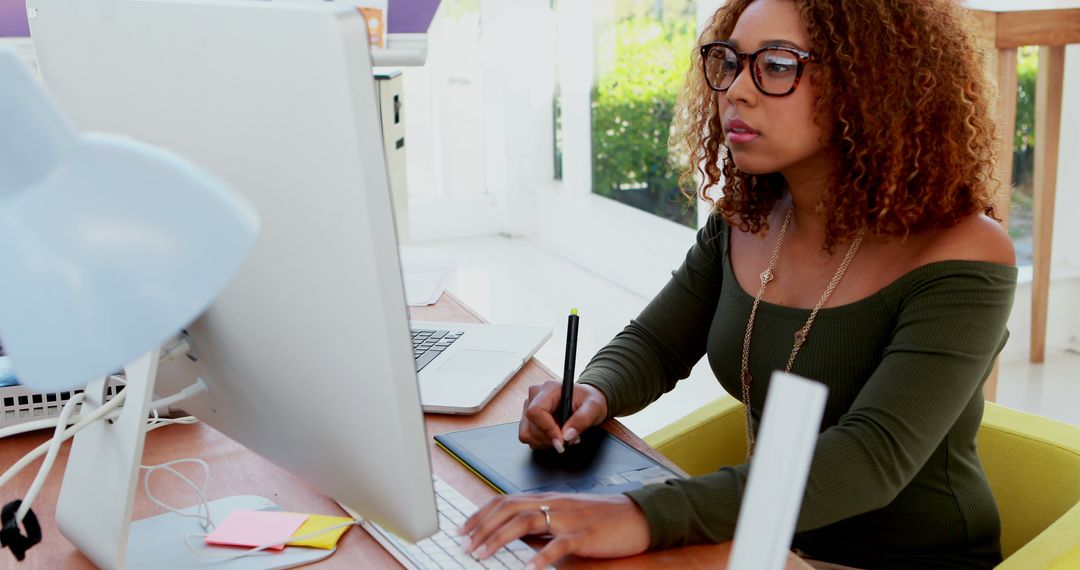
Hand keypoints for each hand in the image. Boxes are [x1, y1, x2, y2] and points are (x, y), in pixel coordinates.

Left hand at [460, 493, 649, 567]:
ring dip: (499, 539)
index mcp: (547, 500)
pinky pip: (559, 544)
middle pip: (509, 509)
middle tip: (466, 546)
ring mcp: (568, 518)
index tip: (463, 529)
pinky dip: (541, 556)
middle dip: (482, 527)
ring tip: (483, 555)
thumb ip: (542, 523)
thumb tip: (514, 534)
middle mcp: (553, 504)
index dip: (481, 514)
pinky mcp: (584, 534)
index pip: (505, 501)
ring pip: (525, 522)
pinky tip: (529, 568)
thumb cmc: (602, 518)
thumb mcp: (566, 517)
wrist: (637, 516)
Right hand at [519, 382, 607, 451]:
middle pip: (531, 426)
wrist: (587, 401)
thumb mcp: (593, 408)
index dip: (547, 429)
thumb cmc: (589, 400)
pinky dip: (542, 442)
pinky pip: (528, 437)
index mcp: (549, 389)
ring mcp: (529, 406)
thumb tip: (566, 436)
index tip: (561, 441)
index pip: (536, 411)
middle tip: (569, 438)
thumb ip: (581, 420)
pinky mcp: (528, 418)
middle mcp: (535, 395)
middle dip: (551, 438)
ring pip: (527, 434)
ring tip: (563, 436)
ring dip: (546, 441)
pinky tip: (555, 435)